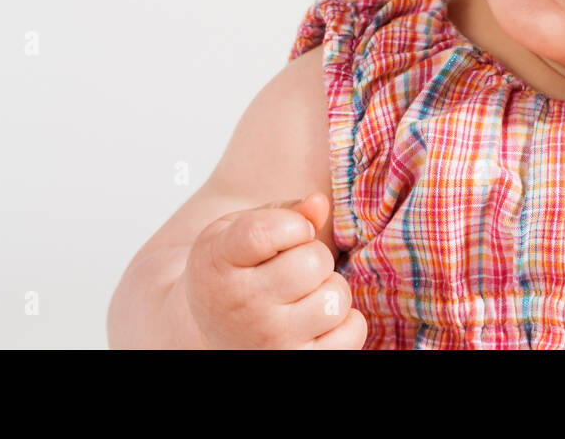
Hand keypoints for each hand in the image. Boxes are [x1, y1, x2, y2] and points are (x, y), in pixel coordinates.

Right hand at [183, 192, 366, 348]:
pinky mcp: (294, 361)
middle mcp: (241, 304)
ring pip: (335, 298)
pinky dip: (346, 322)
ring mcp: (269, 339)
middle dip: (315, 256)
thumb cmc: (234, 270)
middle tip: (295, 267)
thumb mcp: (240, 231)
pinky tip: (319, 318)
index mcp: (220, 261)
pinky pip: (352, 331)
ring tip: (306, 294)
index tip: (292, 231)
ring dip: (330, 290)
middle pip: (313, 262)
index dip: (293, 225)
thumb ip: (283, 212)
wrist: (212, 330)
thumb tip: (319, 203)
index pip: (264, 233)